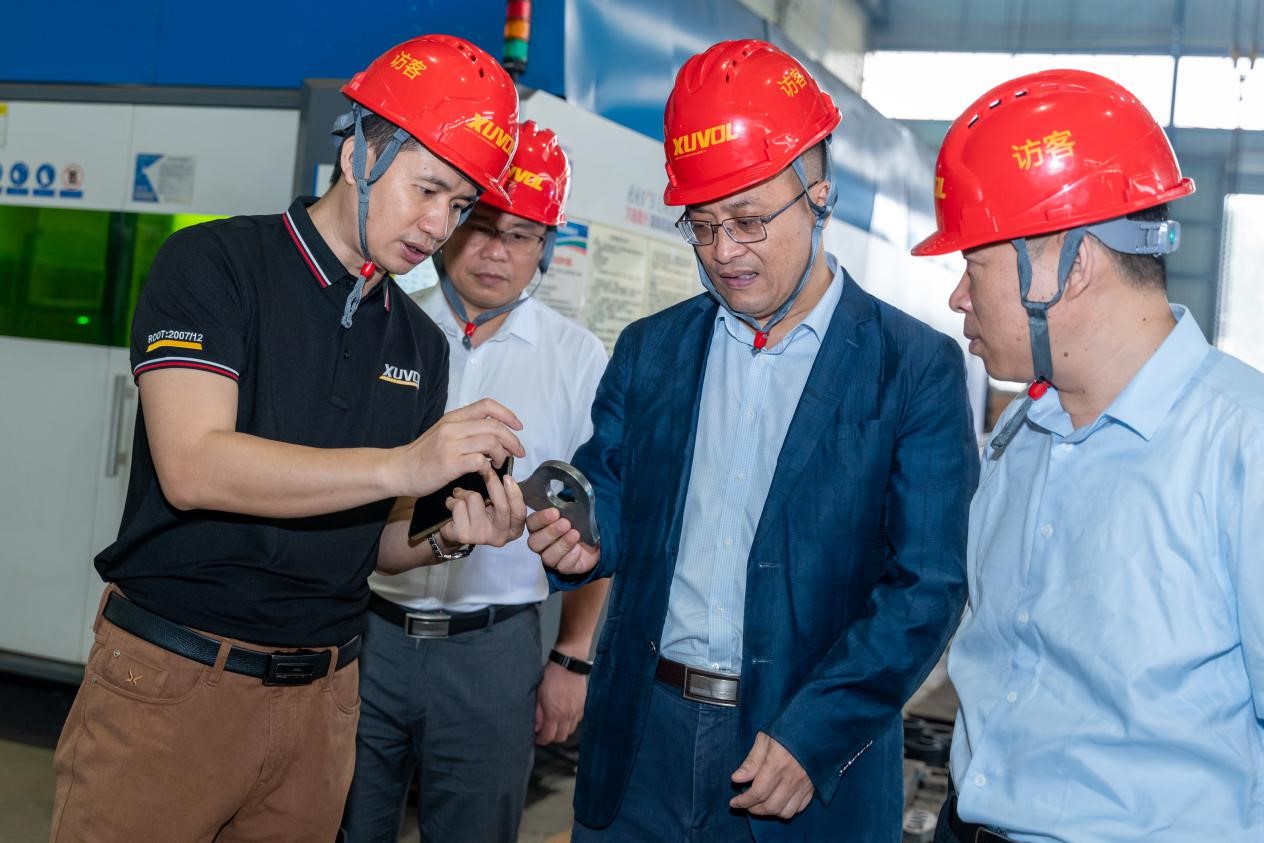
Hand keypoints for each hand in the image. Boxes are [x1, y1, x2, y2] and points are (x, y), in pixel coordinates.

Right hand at [394, 398, 524, 497]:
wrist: (398, 469)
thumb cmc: (422, 455)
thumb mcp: (443, 433)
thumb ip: (465, 430)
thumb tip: (493, 434)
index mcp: (453, 418)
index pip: (487, 405)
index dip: (507, 414)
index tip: (518, 427)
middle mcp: (453, 427)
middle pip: (494, 427)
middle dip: (513, 440)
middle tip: (518, 452)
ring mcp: (451, 445)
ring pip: (490, 443)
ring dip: (502, 455)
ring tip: (499, 464)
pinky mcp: (449, 463)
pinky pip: (479, 461)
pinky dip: (488, 468)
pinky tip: (485, 472)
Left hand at [438, 466, 525, 547]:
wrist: (455, 532)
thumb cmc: (480, 515)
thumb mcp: (497, 508)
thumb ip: (505, 497)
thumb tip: (506, 478)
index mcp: (513, 530)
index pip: (519, 512)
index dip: (514, 494)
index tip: (507, 477)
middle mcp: (500, 537)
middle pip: (502, 507)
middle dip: (494, 484)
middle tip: (486, 472)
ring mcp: (482, 536)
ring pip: (475, 499)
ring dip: (465, 492)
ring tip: (460, 496)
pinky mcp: (464, 535)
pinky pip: (459, 505)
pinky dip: (452, 500)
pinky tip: (452, 505)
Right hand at [526, 508, 598, 574]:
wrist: (595, 541)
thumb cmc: (579, 524)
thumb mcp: (574, 512)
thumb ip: (567, 507)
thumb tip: (566, 501)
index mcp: (539, 528)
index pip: (531, 523)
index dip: (540, 519)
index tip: (554, 513)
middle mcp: (541, 544)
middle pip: (535, 543)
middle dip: (550, 532)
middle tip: (565, 523)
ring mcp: (551, 558)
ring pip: (547, 556)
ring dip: (562, 544)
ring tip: (575, 534)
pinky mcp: (563, 568)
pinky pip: (562, 566)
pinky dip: (570, 557)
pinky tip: (578, 549)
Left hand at [534, 657, 586, 744]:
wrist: (568, 664)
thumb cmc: (551, 676)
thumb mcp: (538, 694)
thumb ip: (537, 713)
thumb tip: (536, 726)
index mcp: (554, 713)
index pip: (548, 736)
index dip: (541, 740)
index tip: (537, 738)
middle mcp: (567, 715)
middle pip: (560, 738)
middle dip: (551, 738)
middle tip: (544, 732)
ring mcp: (576, 711)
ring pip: (570, 731)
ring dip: (561, 731)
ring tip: (554, 724)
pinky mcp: (582, 706)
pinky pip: (577, 721)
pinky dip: (570, 723)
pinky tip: (564, 716)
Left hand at [729, 732, 813, 818]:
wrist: (815, 724)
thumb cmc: (787, 727)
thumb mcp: (765, 738)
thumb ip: (751, 761)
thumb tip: (736, 779)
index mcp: (777, 764)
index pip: (758, 793)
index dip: (743, 801)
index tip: (734, 803)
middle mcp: (792, 778)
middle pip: (771, 806)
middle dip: (754, 809)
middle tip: (745, 804)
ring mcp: (805, 784)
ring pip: (786, 811)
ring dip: (770, 812)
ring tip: (760, 804)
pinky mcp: (813, 786)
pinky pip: (800, 807)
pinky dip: (787, 809)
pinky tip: (778, 801)